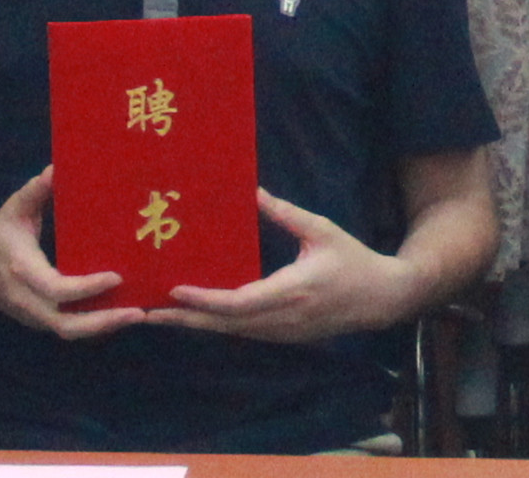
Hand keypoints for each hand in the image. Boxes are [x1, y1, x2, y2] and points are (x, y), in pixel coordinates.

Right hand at [0, 166, 154, 341]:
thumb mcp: (14, 208)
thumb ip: (35, 191)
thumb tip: (56, 169)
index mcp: (23, 271)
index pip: (57, 289)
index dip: (87, 288)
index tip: (117, 277)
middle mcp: (26, 300)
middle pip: (66, 324)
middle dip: (103, 322)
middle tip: (138, 312)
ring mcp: (30, 316)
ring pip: (68, 332)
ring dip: (102, 327)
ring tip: (136, 315)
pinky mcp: (37, 321)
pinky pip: (66, 328)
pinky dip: (93, 326)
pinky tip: (119, 315)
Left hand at [152, 189, 414, 346]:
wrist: (382, 299)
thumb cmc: (353, 260)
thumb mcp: (321, 231)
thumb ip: (285, 214)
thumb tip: (252, 191)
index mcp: (290, 291)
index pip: (238, 302)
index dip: (204, 300)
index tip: (175, 290)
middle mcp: (280, 319)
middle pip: (224, 325)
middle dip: (184, 319)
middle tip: (146, 312)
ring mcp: (281, 333)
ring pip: (230, 333)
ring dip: (195, 325)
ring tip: (160, 314)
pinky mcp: (283, 336)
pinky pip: (242, 333)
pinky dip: (215, 326)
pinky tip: (195, 316)